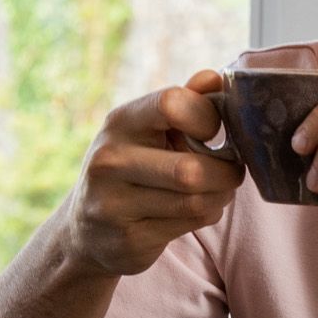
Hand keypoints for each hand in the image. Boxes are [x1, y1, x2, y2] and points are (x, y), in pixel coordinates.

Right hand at [58, 69, 247, 276]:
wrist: (85, 230)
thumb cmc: (131, 168)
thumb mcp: (147, 129)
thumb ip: (184, 102)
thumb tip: (214, 77)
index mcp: (119, 123)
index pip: (172, 103)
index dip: (206, 117)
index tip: (212, 132)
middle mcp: (109, 161)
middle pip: (191, 169)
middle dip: (226, 172)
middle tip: (232, 171)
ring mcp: (113, 204)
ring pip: (197, 201)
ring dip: (220, 196)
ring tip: (216, 190)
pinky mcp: (128, 240)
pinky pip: (191, 224)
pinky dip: (207, 215)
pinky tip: (197, 209)